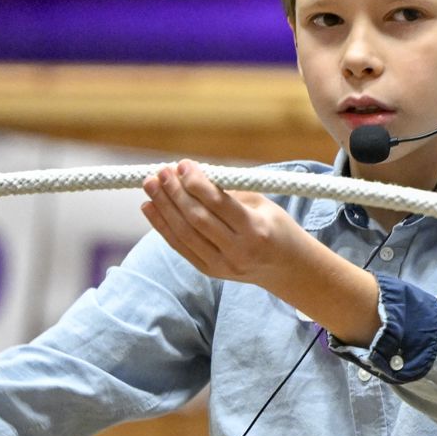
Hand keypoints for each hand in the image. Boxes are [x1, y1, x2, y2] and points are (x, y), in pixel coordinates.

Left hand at [141, 160, 308, 288]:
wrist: (287, 268)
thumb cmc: (275, 227)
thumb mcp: (262, 203)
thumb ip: (227, 191)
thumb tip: (189, 173)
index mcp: (255, 229)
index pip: (218, 203)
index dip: (196, 182)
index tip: (183, 164)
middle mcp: (238, 250)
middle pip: (197, 219)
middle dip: (175, 192)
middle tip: (161, 171)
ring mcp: (222, 265)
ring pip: (184, 234)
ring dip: (164, 207)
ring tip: (150, 184)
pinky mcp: (210, 271)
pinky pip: (181, 247)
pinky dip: (163, 226)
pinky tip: (150, 207)